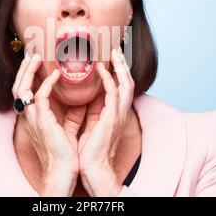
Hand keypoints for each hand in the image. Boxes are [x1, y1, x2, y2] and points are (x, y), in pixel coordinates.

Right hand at [12, 53, 78, 195]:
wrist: (63, 171)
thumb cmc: (65, 154)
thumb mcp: (68, 130)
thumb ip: (72, 116)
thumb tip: (82, 103)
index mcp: (34, 118)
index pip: (24, 92)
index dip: (27, 75)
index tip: (35, 62)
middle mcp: (29, 116)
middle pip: (17, 86)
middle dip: (23, 68)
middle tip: (31, 53)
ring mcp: (33, 119)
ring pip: (21, 88)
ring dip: (28, 71)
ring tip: (36, 57)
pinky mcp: (42, 121)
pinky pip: (39, 97)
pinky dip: (46, 83)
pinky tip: (56, 74)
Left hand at [78, 47, 134, 196]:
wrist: (94, 168)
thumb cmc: (92, 150)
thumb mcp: (94, 126)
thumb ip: (94, 111)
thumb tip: (88, 98)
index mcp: (116, 113)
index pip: (122, 87)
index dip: (119, 71)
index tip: (112, 57)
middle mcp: (120, 111)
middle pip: (128, 81)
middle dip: (123, 64)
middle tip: (116, 48)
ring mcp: (118, 114)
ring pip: (125, 83)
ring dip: (120, 66)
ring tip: (113, 51)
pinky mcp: (111, 118)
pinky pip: (113, 93)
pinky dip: (108, 78)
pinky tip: (101, 67)